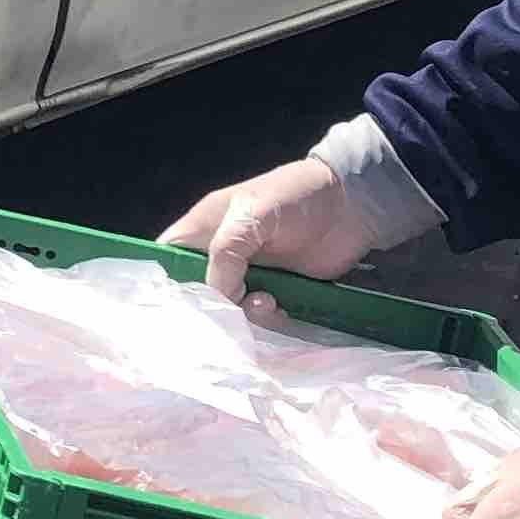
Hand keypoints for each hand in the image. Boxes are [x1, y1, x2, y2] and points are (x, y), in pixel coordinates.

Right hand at [159, 157, 387, 305]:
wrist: (353, 206)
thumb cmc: (295, 197)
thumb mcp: (251, 214)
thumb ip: (225, 252)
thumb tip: (219, 297)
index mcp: (204, 229)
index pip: (168, 258)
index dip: (166, 282)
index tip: (178, 305)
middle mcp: (221, 256)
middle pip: (196, 291)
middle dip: (209, 306)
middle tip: (228, 311)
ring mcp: (250, 276)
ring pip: (228, 309)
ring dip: (244, 315)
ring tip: (267, 301)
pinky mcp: (278, 292)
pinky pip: (259, 316)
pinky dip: (266, 320)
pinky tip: (280, 308)